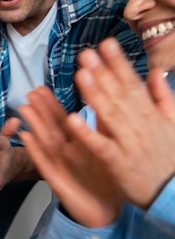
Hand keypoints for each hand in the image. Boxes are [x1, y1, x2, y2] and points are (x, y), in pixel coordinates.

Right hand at [19, 87, 123, 227]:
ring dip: (34, 125)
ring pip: (45, 141)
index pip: (64, 120)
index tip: (42, 89)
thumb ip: (102, 131)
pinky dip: (35, 150)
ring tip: (25, 108)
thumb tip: (105, 106)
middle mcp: (66, 152)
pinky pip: (43, 162)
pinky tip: (26, 137)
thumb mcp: (107, 153)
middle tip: (31, 93)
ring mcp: (59, 165)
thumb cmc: (107, 184)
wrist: (105, 213)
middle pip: (51, 127)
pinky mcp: (55, 179)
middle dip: (40, 110)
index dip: (52, 104)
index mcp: (78, 144)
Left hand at [69, 38, 174, 209]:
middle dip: (102, 72)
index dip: (118, 63)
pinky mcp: (118, 163)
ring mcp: (129, 143)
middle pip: (118, 94)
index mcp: (151, 114)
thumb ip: (163, 97)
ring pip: (109, 115)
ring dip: (93, 94)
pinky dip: (87, 133)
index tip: (106, 44)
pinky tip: (72, 119)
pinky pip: (100, 146)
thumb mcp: (173, 124)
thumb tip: (157, 72)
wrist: (173, 194)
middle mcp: (140, 125)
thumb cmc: (169, 158)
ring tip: (80, 75)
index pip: (133, 83)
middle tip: (85, 53)